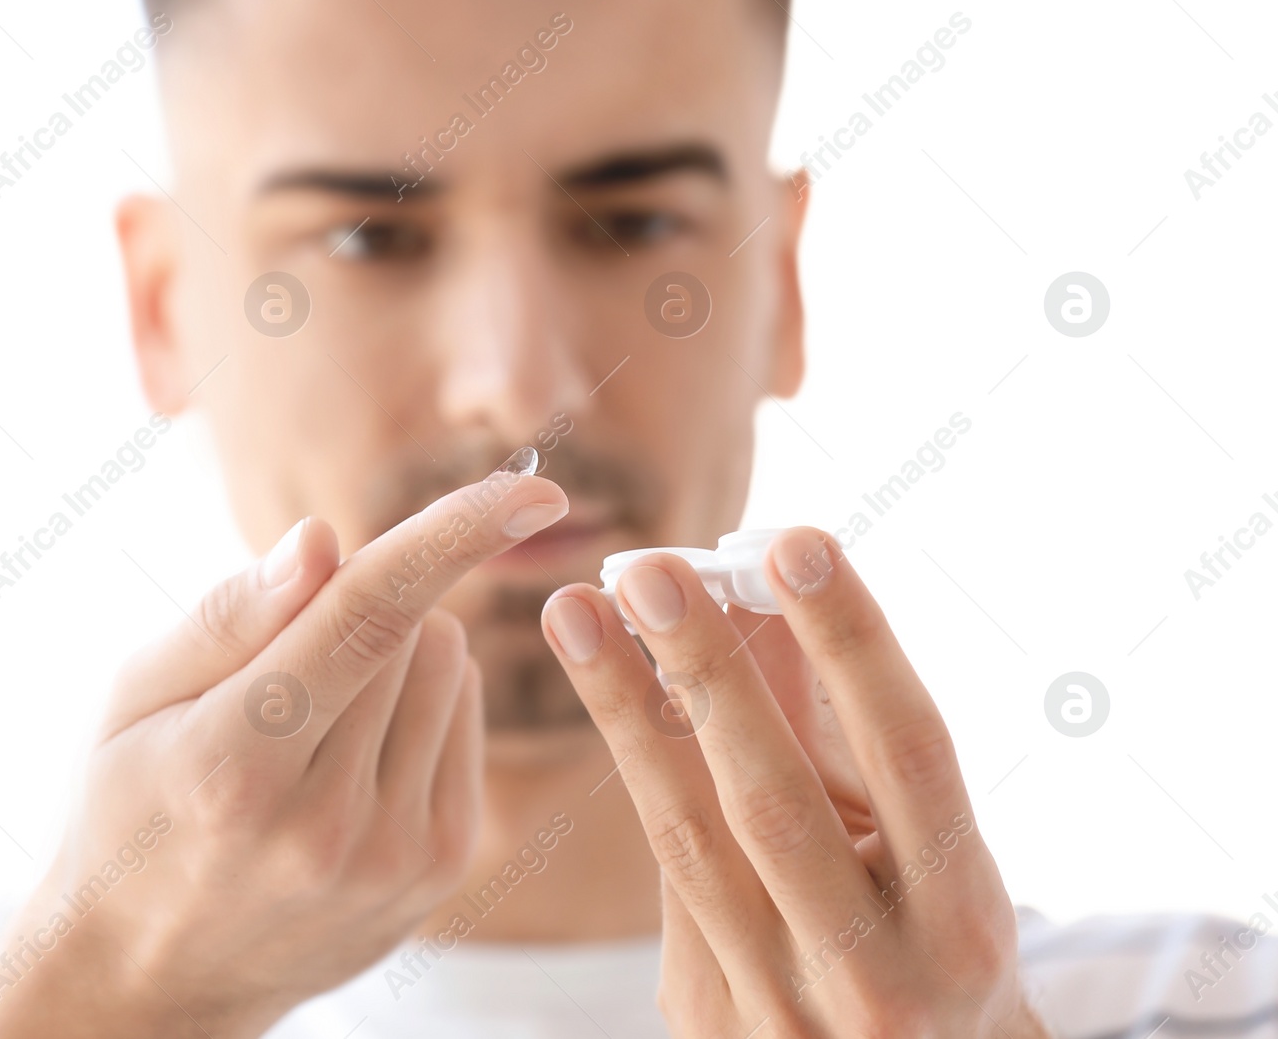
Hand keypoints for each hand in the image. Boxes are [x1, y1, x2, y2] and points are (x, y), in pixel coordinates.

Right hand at [0, 469, 567, 1038]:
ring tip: (315, 718)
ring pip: (451, 667)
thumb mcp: (134, 701)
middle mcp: (326, 821)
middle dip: (360, 604)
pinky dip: (421, 703)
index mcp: (236, 765)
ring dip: (398, 653)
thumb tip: (327, 539)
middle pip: (411, 628)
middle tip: (286, 662)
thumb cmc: (128, 812)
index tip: (530, 486)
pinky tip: (353, 752)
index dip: (453, 535)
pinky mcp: (438, 868)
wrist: (153, 977)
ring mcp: (393, 856)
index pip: (366, 619)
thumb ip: (230, 616)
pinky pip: (466, 716)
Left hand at [540, 527, 1051, 1037]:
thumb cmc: (925, 936)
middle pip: (772, 801)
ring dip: (622, 710)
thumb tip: (759, 597)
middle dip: (706, 672)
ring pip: (682, 838)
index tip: (795, 542)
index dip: (853, 644)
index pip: (908, 754)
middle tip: (649, 568)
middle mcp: (870, 975)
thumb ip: (841, 729)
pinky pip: (663, 873)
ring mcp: (776, 1010)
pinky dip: (642, 770)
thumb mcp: (918, 841)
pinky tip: (607, 682)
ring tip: (575, 611)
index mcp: (959, 918)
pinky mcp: (703, 1020)